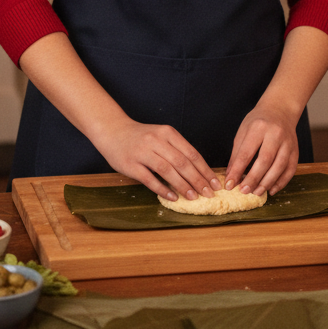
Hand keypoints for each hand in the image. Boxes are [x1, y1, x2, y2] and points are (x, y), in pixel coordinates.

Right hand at [94, 120, 221, 201]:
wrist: (113, 131)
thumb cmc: (141, 137)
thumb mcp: (161, 136)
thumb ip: (176, 149)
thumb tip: (198, 172)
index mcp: (167, 133)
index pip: (191, 153)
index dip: (205, 170)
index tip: (214, 183)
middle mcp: (156, 140)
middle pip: (182, 162)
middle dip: (197, 180)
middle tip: (208, 194)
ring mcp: (143, 152)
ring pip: (167, 170)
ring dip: (182, 185)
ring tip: (193, 197)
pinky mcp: (131, 164)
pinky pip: (149, 179)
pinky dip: (162, 189)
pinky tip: (172, 197)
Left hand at [224, 103, 298, 196]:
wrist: (280, 109)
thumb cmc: (258, 121)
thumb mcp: (243, 131)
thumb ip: (237, 153)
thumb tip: (231, 176)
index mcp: (259, 127)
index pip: (246, 152)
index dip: (237, 170)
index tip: (230, 184)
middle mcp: (275, 134)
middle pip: (265, 160)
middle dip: (253, 178)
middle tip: (243, 191)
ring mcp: (288, 142)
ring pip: (279, 166)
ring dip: (267, 183)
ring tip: (256, 192)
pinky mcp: (296, 150)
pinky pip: (290, 170)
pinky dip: (281, 182)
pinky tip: (271, 189)